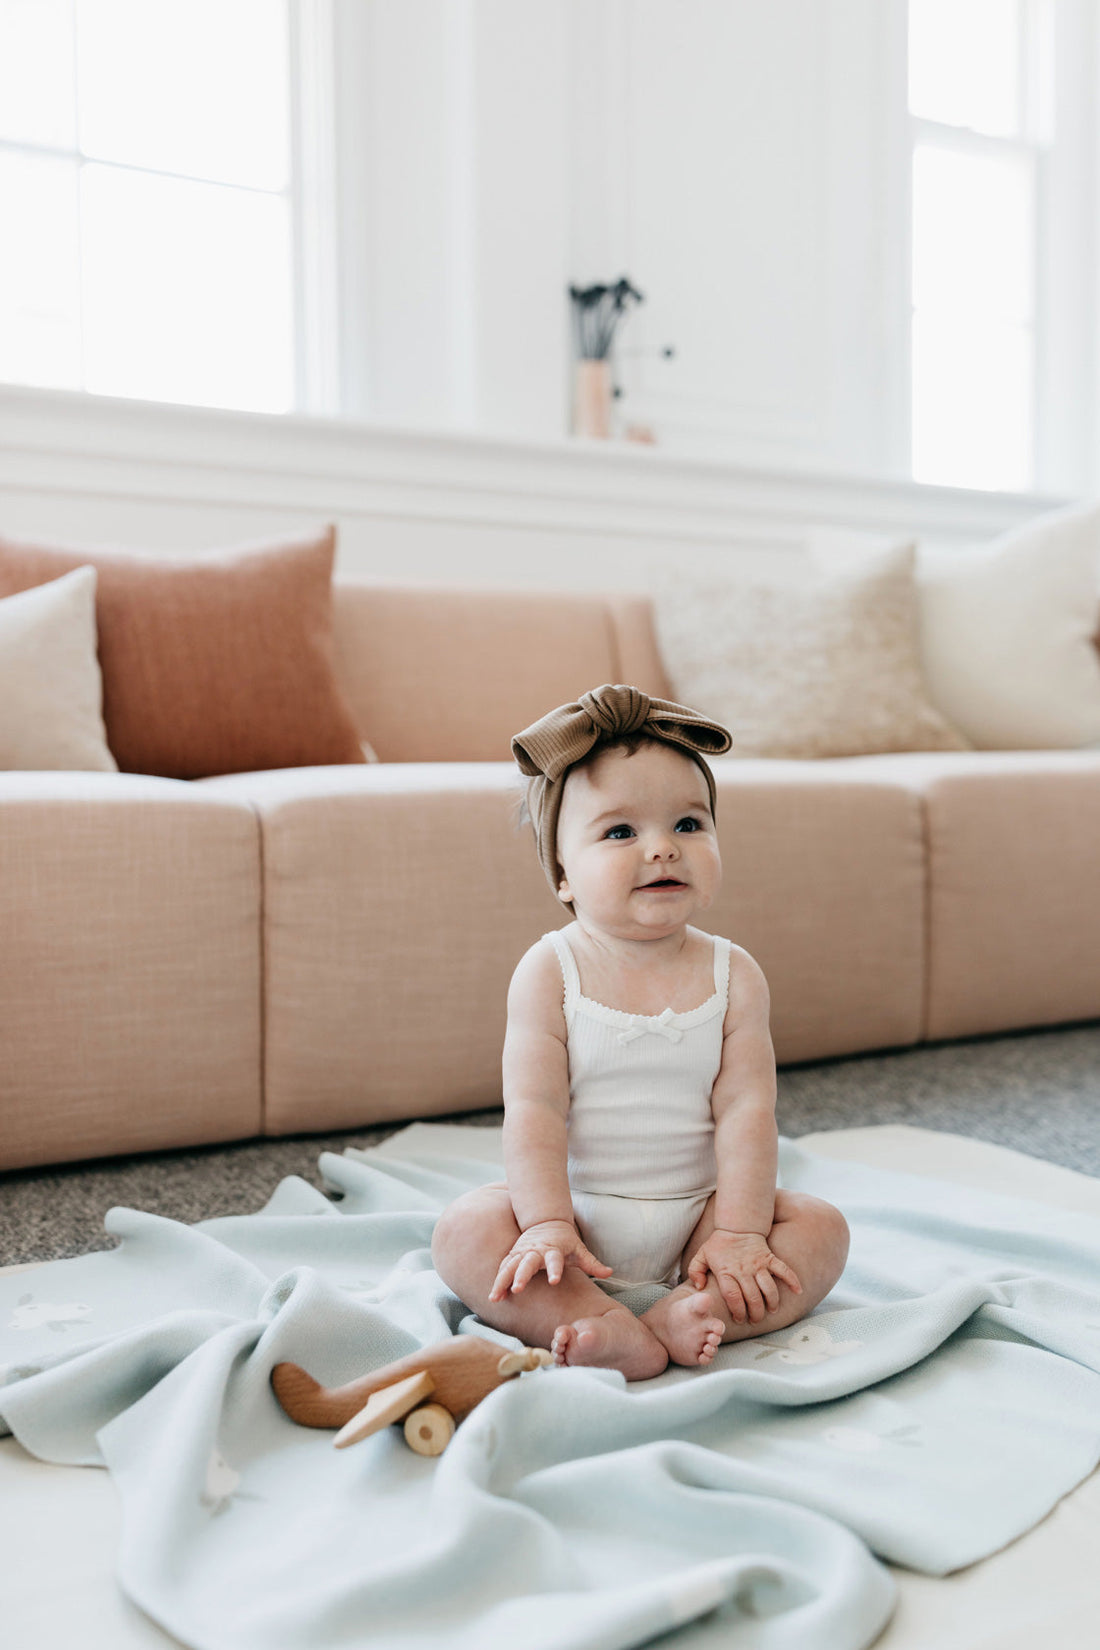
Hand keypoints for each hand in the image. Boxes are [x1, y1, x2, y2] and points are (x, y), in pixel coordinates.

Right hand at [489, 1220, 612, 1300]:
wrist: (546, 1221)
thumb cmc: (565, 1241)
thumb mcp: (579, 1249)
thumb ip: (592, 1263)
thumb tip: (610, 1273)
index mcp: (553, 1249)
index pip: (555, 1259)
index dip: (555, 1269)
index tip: (554, 1281)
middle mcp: (536, 1251)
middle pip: (527, 1263)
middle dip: (521, 1275)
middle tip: (518, 1289)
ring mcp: (522, 1252)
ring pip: (510, 1266)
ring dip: (502, 1281)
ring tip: (495, 1297)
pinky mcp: (513, 1255)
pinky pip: (504, 1268)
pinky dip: (498, 1280)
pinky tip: (494, 1296)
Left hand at [686, 1229, 801, 1323]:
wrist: (737, 1225)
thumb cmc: (719, 1244)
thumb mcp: (701, 1255)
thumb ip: (695, 1271)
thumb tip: (699, 1288)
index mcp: (726, 1271)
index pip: (733, 1297)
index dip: (737, 1311)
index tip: (740, 1320)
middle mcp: (743, 1270)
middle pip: (752, 1297)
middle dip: (755, 1313)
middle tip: (755, 1320)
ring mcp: (758, 1264)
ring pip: (768, 1288)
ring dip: (772, 1302)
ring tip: (771, 1311)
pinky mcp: (770, 1258)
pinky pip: (783, 1270)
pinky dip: (792, 1280)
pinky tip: (798, 1291)